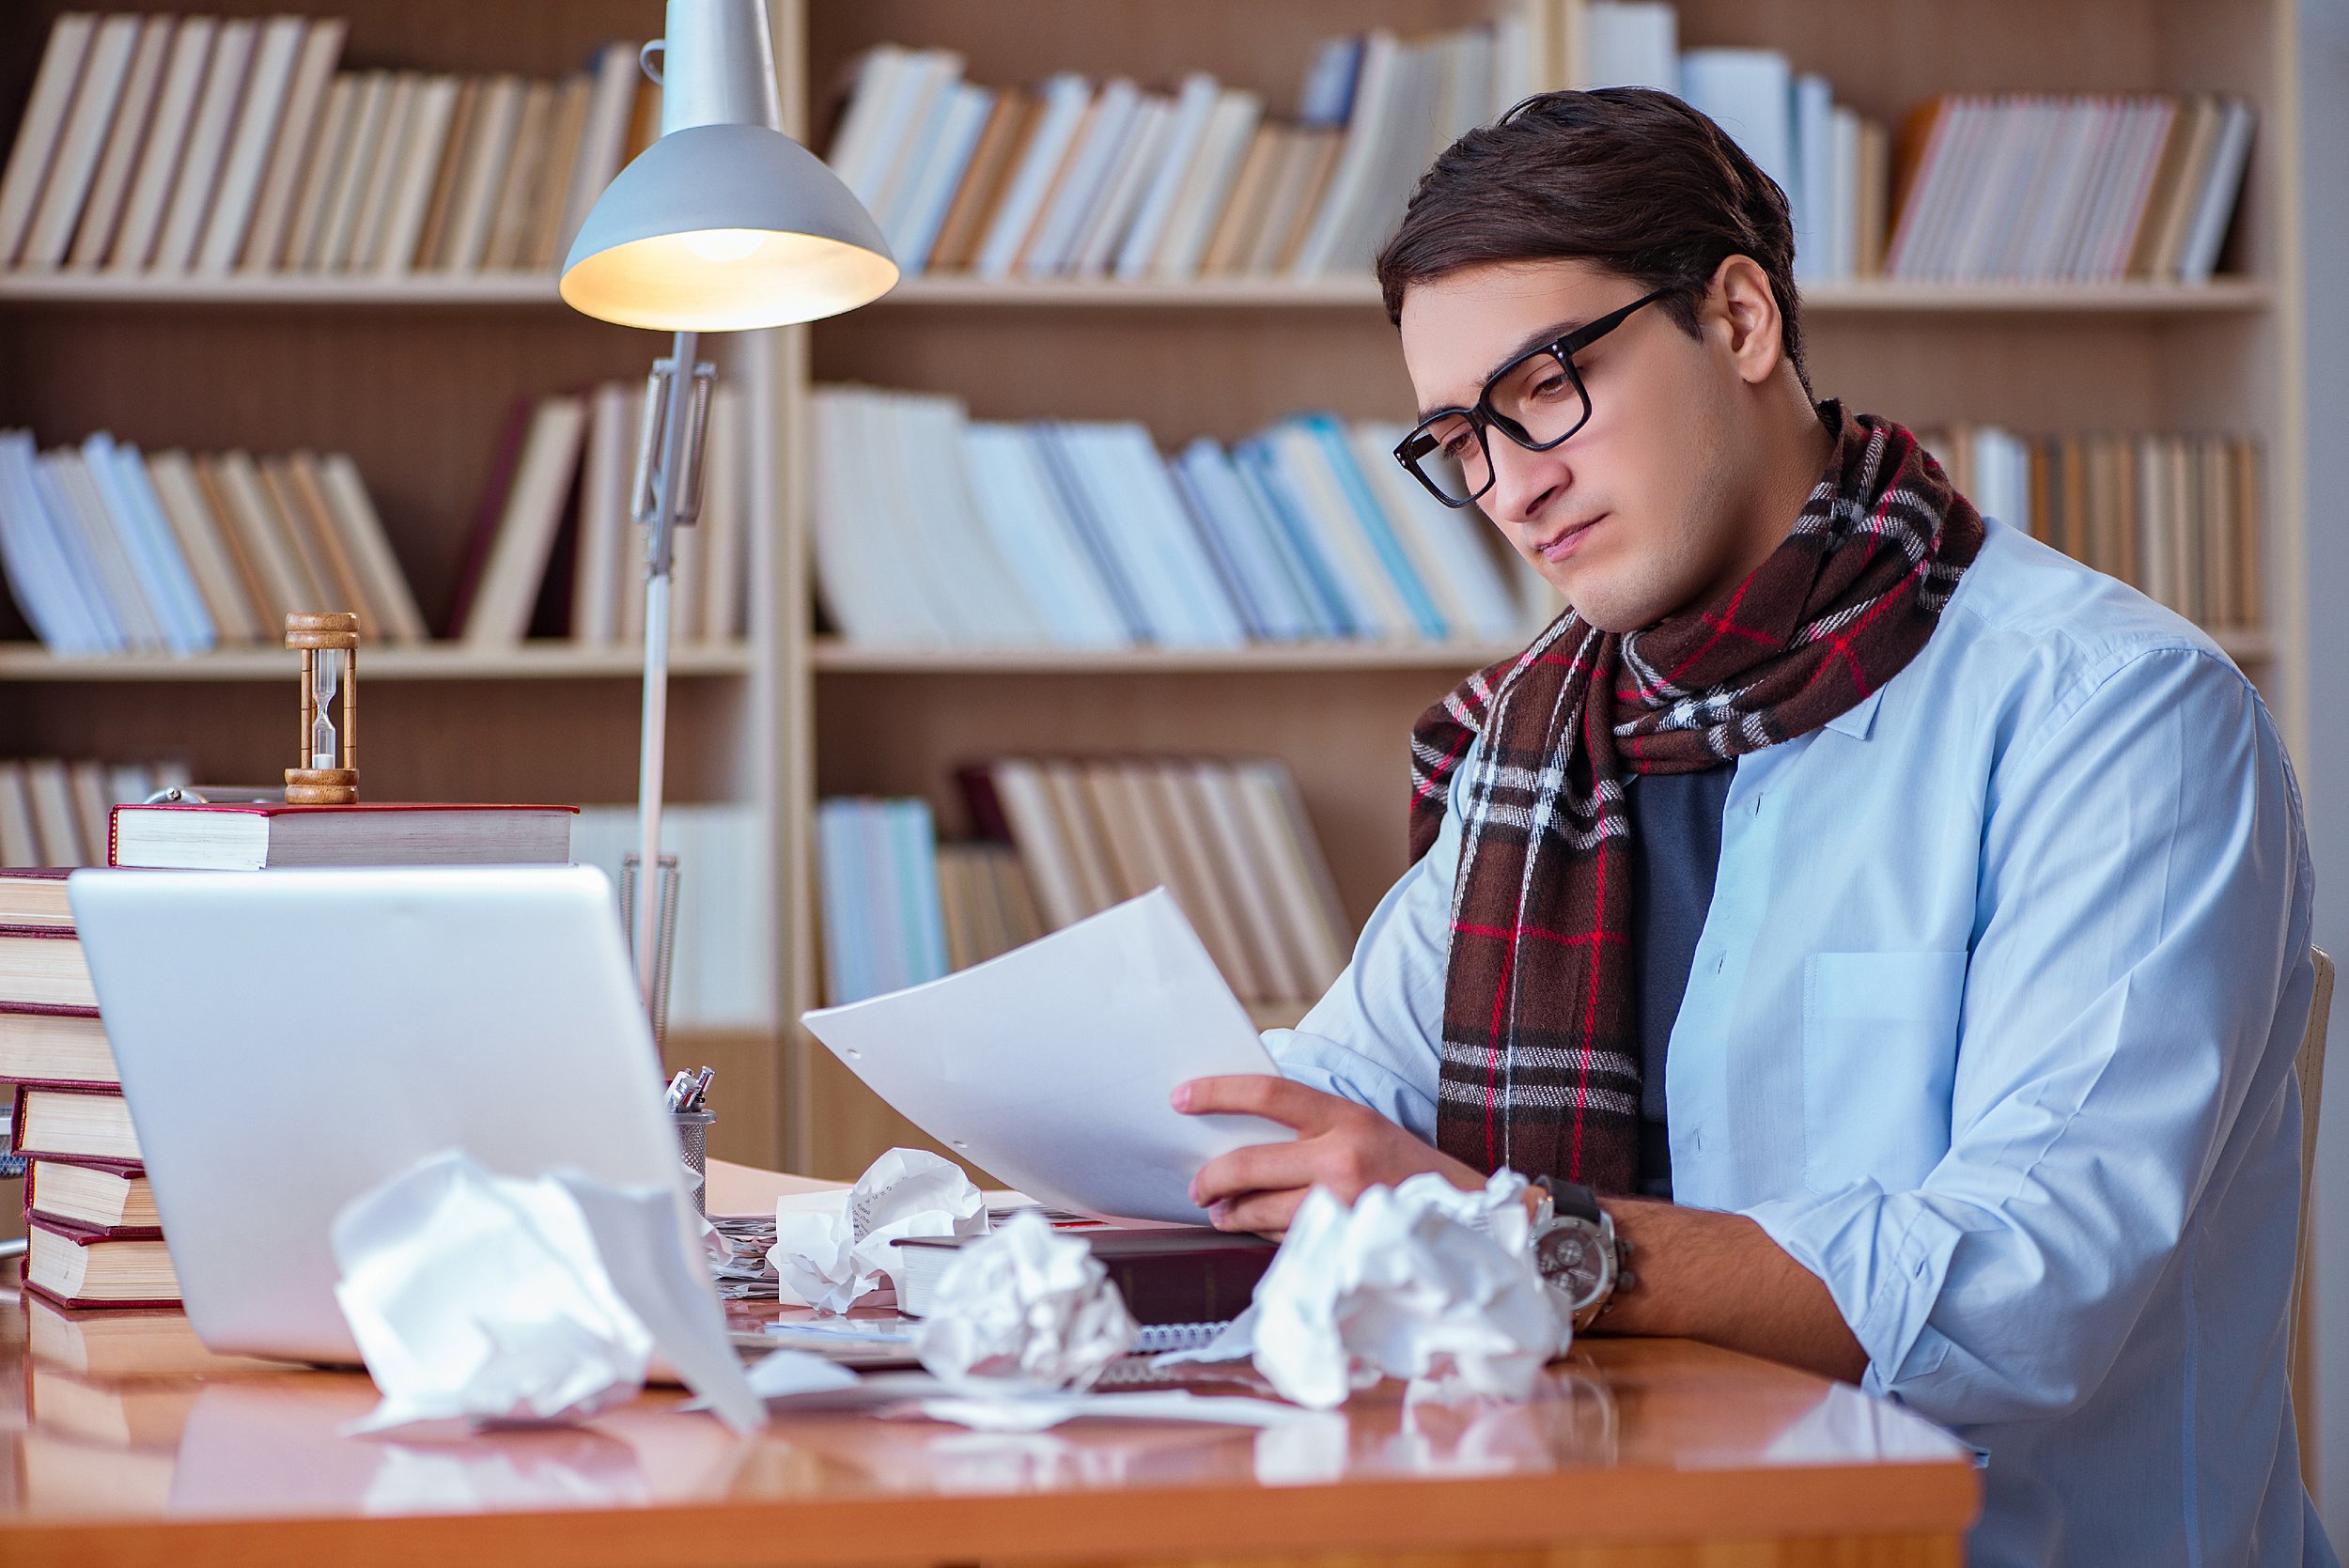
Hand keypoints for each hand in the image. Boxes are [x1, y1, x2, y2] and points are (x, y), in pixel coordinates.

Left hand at [1173, 1074, 1484, 1235]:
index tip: (1180, 1098)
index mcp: (1346, 1118)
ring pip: (1262, 1210)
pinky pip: (1285, 1239)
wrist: (1468, 1217)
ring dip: (1233, 1214)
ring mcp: (1342, 1206)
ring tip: (1223, 1212)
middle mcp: (1342, 1158)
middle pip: (1250, 1163)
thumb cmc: (1406, 1167)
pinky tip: (1261, 1229)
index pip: (1268, 1094)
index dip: (1217, 1093)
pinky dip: (1266, 1234)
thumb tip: (1240, 1133)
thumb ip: (1311, 1127)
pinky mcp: (1342, 1246)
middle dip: (1211, 1178)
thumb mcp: (1364, 1127)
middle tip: (1196, 1187)